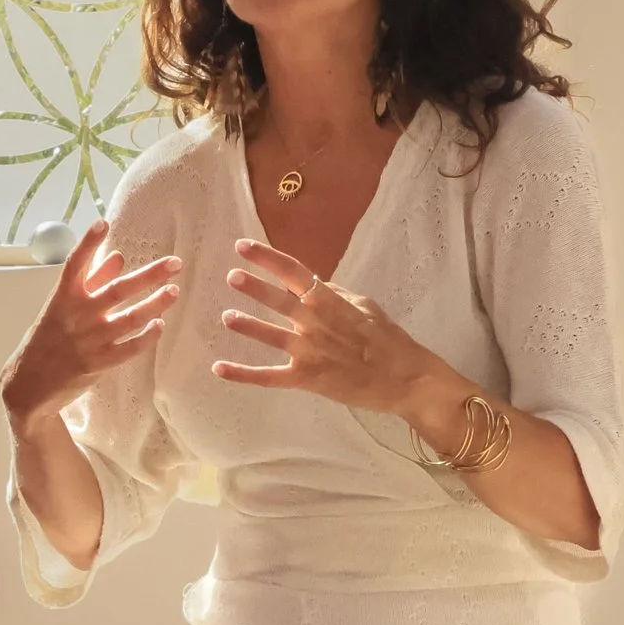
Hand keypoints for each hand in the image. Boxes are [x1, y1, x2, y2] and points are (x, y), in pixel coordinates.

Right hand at [1, 223, 181, 429]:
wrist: (30, 384)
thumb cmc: (47, 339)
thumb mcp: (61, 307)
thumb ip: (90, 281)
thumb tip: (118, 257)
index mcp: (63, 298)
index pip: (75, 264)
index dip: (88, 243)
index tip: (103, 223)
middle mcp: (77, 316)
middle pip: (118, 290)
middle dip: (150, 276)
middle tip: (175, 263)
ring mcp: (89, 340)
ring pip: (130, 318)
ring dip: (156, 304)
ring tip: (174, 291)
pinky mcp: (98, 363)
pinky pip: (129, 348)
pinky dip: (146, 337)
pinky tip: (160, 326)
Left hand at [212, 240, 436, 414]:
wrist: (405, 378)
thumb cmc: (388, 339)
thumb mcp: (365, 306)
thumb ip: (335, 294)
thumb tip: (312, 283)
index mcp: (329, 300)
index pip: (293, 271)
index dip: (266, 257)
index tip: (242, 246)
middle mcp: (314, 322)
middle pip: (278, 300)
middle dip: (253, 286)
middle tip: (231, 276)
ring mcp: (308, 351)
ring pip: (270, 335)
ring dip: (247, 325)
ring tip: (226, 317)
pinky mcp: (306, 378)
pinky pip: (268, 376)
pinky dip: (242, 374)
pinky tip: (219, 368)